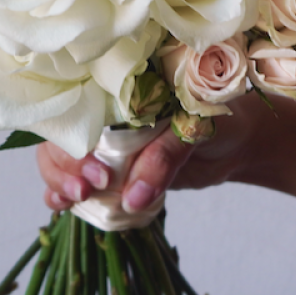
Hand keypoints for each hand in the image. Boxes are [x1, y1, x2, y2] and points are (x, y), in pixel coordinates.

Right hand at [36, 92, 262, 211]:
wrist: (236, 141)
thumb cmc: (218, 119)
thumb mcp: (193, 131)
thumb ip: (164, 160)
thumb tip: (132, 198)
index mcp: (119, 89)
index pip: (78, 108)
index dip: (75, 139)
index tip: (97, 170)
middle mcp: (104, 113)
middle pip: (63, 136)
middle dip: (65, 166)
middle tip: (85, 190)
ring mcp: (103, 142)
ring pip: (60, 158)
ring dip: (59, 180)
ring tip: (75, 199)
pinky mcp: (110, 169)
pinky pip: (76, 178)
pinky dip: (62, 192)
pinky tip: (63, 205)